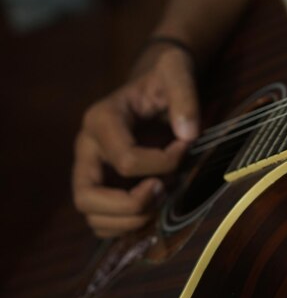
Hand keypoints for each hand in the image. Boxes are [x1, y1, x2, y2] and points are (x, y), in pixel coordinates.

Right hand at [73, 44, 199, 237]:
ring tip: (160, 199)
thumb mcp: (176, 71)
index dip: (163, 164)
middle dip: (131, 205)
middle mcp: (87, 148)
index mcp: (101, 120)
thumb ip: (184, 96)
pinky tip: (154, 207)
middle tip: (164, 190)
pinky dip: (128, 225)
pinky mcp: (102, 185)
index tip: (185, 147)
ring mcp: (91, 170)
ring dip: (130, 220)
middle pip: (87, 197)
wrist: (155, 83)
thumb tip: (188, 136)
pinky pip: (103, 222)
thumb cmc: (164, 76)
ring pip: (92, 217)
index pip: (125, 160)